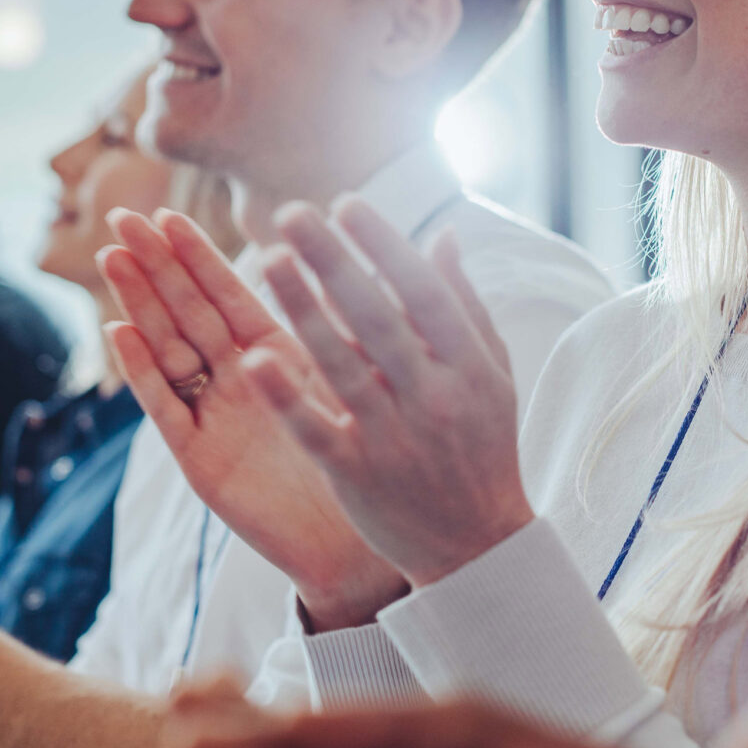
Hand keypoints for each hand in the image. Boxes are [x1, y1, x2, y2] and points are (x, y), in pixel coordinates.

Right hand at [100, 208, 407, 627]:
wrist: (355, 544)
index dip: (198, 256)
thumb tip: (353, 261)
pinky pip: (167, 409)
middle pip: (187, 313)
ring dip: (139, 304)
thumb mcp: (351, 385)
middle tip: (121, 217)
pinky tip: (118, 333)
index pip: (228, 294)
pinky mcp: (200, 462)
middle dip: (155, 265)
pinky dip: (142, 371)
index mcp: (275, 357)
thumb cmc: (362, 464)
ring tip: (112, 258)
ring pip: (169, 351)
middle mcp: (236, 382)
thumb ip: (341, 328)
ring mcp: (213, 419)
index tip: (167, 212)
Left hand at [242, 201, 533, 588]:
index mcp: (470, 368)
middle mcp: (436, 398)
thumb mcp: (492, 376)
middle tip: (291, 213)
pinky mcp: (358, 474)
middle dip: (335, 261)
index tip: (345, 203)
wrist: (476, 545)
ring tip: (268, 260)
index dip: (384, 246)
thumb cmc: (482, 448)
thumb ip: (465, 305)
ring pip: (343, 365)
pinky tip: (255, 359)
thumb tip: (442, 236)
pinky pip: (318, 430)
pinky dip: (288, 396)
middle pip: (379, 318)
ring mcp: (396, 437)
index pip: (424, 293)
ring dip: (303, 310)